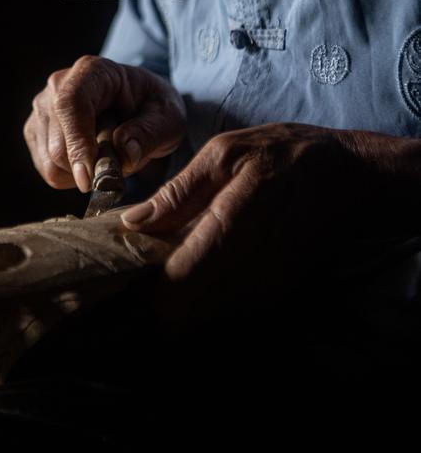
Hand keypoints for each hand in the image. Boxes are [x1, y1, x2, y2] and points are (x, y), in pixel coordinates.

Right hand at [23, 55, 186, 191]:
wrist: (137, 105)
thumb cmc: (152, 107)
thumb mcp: (168, 117)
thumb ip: (150, 133)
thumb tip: (125, 153)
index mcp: (92, 71)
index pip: (71, 104)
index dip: (77, 143)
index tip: (91, 178)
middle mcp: (58, 85)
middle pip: (59, 144)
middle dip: (91, 167)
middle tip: (123, 165)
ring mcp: (42, 109)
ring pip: (51, 163)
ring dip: (83, 173)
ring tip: (108, 155)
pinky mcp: (35, 131)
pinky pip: (48, 171)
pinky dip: (73, 177)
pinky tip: (92, 159)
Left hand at [120, 121, 418, 325]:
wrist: (352, 177)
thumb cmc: (287, 155)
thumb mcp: (226, 153)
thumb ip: (178, 192)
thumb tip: (134, 221)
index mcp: (228, 234)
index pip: (171, 290)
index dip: (138, 286)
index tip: (117, 265)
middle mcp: (246, 275)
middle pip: (182, 315)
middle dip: (151, 294)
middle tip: (134, 261)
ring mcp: (263, 291)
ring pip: (201, 317)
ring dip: (176, 296)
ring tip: (160, 257)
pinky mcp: (273, 295)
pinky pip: (224, 307)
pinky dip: (203, 292)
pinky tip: (194, 259)